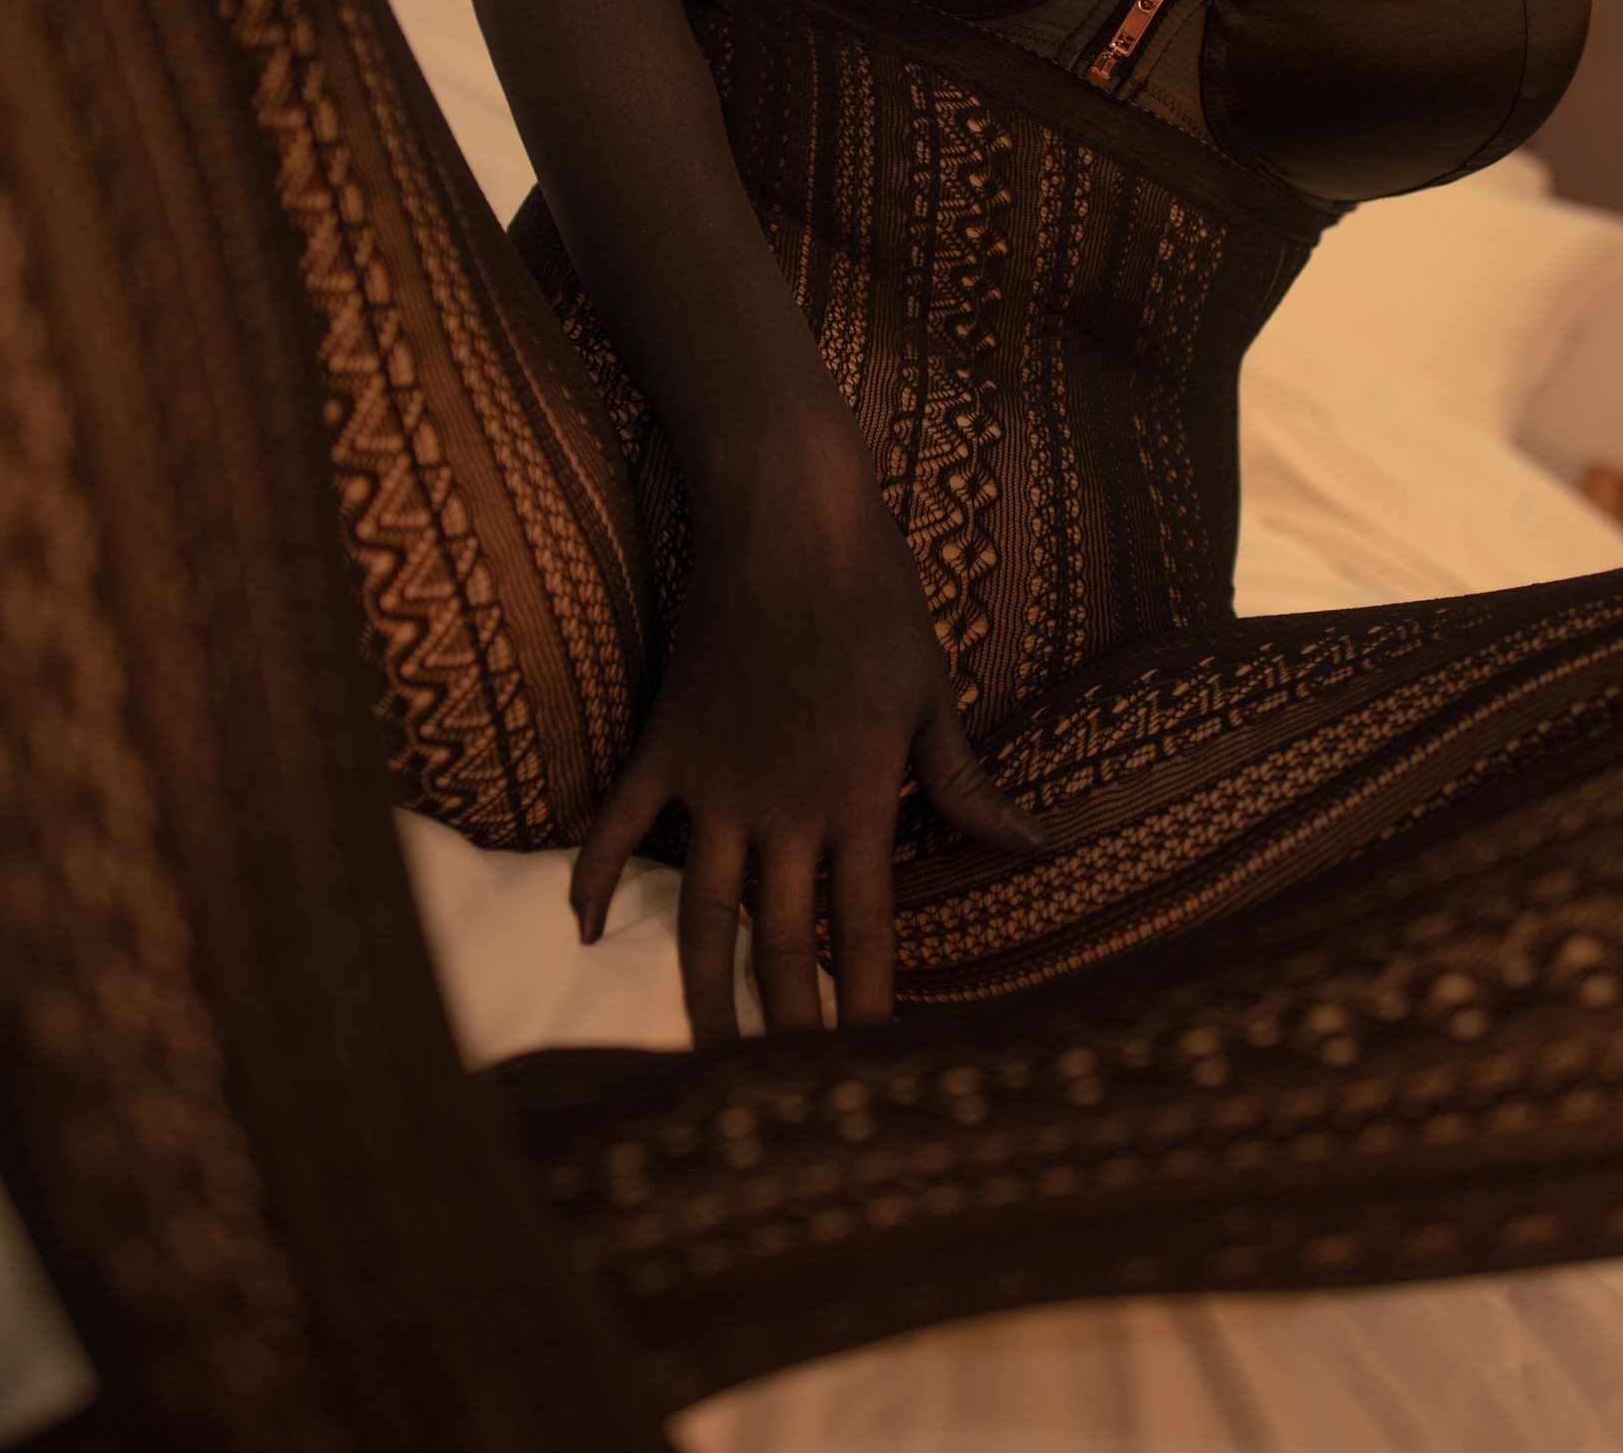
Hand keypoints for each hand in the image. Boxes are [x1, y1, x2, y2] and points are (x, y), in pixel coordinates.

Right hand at [567, 434, 1049, 1042]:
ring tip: (697, 1060)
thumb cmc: (875, 599)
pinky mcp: (666, 745)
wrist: (788, 519)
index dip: (871, 1009)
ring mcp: (715, 781)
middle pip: (781, 946)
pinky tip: (588, 934)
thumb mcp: (934, 694)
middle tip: (781, 1103)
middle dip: (785, 1032)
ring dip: (699, 993)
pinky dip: (597, 879)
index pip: (868, 932)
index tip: (876, 1073)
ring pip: (701, 912)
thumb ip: (967, 784)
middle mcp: (784, 806)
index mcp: (859, 799)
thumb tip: (1034, 842)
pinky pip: (619, 827)